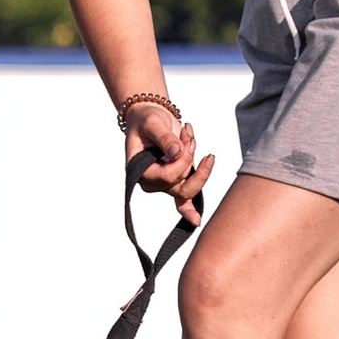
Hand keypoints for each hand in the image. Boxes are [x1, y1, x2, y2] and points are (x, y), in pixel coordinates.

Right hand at [126, 103, 215, 224]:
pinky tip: (196, 221)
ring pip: (188, 189)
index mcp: (140, 171)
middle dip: (190, 158)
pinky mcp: (176, 181)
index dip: (182, 160)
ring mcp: (164, 184)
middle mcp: (152, 182)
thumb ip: (165, 137)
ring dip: (199, 168)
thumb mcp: (153, 122)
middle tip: (188, 136)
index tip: (186, 139)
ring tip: (192, 142)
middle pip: (181, 184)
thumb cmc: (146, 120)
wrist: (150, 117)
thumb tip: (178, 152)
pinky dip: (189, 210)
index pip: (168, 176)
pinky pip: (183, 201)